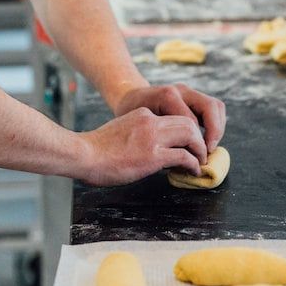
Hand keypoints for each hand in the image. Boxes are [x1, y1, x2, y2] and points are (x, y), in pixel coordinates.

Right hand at [77, 108, 206, 185]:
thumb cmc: (97, 149)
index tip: (188, 144)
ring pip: (190, 135)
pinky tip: (192, 171)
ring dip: (199, 150)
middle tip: (201, 153)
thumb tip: (152, 150)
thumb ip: (139, 134)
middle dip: (199, 138)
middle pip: (188, 123)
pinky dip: (193, 164)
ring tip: (200, 162)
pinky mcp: (153, 156)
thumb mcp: (122, 132)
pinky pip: (184, 156)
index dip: (186, 132)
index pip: (174, 118)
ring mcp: (152, 138)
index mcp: (143, 114)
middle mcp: (151, 122)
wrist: (84, 154)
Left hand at [114, 83, 226, 151]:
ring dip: (217, 128)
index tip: (197, 160)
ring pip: (215, 106)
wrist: (128, 98)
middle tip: (208, 151)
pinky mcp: (192, 96)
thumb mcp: (140, 129)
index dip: (198, 143)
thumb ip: (161, 142)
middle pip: (210, 107)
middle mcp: (180, 90)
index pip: (193, 122)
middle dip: (214, 132)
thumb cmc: (130, 118)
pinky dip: (214, 124)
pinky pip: (211, 108)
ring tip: (209, 146)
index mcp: (167, 96)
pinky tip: (206, 139)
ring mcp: (188, 92)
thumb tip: (183, 162)